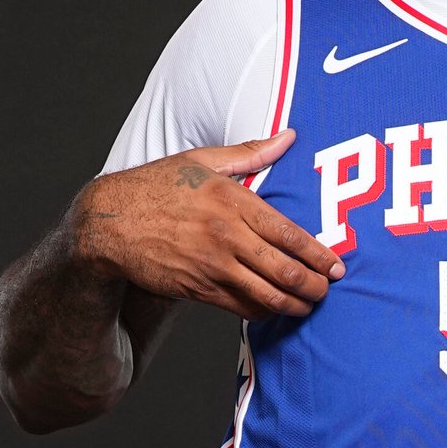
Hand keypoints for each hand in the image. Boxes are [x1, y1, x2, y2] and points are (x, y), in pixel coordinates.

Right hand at [70, 129, 344, 319]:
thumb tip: (289, 136)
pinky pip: (240, 307)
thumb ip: (250, 152)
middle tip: (328, 290)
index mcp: (233, 200)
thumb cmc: (155, 187)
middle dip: (314, 285)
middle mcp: (227, 235)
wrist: (108, 223)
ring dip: (293, 304)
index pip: (289, 233)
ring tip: (308, 305)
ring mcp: (212, 265)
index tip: (338, 266)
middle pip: (286, 269)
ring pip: (266, 295)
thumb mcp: (202, 159)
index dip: (319, 254)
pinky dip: (262, 311)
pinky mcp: (197, 288)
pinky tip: (274, 309)